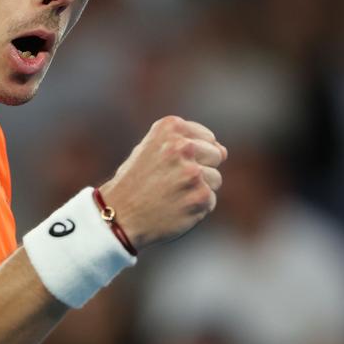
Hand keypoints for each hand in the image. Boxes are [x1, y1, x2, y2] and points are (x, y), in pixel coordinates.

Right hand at [98, 116, 226, 250]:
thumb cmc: (136, 182)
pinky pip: (210, 200)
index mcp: (170, 128)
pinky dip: (195, 208)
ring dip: (198, 190)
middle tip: (170, 182)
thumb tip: (224, 151)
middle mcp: (183, 146)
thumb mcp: (153, 149)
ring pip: (215, 179)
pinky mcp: (201, 196)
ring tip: (171, 195)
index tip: (168, 166)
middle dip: (199, 170)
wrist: (119, 216)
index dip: (191, 156)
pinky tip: (174, 209)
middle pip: (215, 155)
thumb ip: (186, 143)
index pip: (207, 138)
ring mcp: (193, 172)